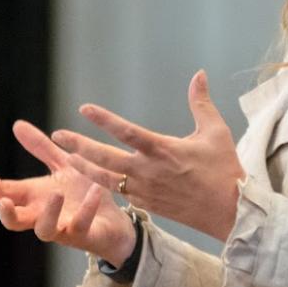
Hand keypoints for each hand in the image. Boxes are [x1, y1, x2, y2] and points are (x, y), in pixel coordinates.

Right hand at [0, 120, 135, 263]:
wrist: (115, 218)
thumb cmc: (83, 192)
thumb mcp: (62, 165)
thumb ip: (41, 148)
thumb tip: (17, 124)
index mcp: (35, 198)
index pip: (7, 195)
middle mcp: (43, 216)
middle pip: (15, 222)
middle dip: (7, 213)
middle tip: (4, 201)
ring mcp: (62, 228)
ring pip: (45, 230)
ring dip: (49, 213)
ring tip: (56, 193)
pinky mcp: (84, 235)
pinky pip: (81, 225)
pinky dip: (87, 208)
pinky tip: (95, 190)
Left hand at [56, 70, 244, 241]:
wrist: (229, 212)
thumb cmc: (225, 169)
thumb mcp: (216, 131)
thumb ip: (201, 102)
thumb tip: (199, 74)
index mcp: (164, 150)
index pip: (127, 132)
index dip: (104, 120)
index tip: (84, 108)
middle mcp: (149, 171)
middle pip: (106, 158)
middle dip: (79, 146)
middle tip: (58, 135)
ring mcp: (145, 190)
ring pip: (106, 179)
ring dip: (84, 168)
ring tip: (66, 159)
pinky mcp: (147, 204)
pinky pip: (120, 192)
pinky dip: (104, 184)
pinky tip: (93, 177)